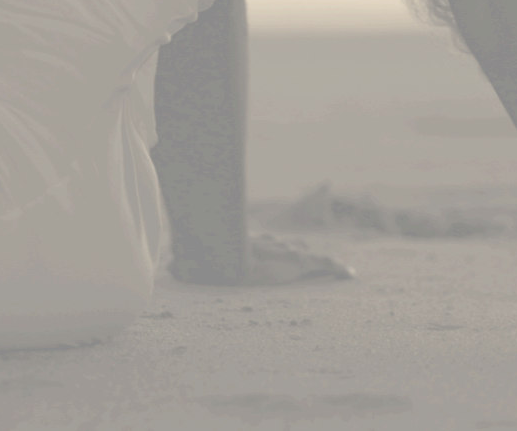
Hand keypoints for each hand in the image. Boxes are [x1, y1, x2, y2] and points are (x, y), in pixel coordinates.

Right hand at [167, 230, 356, 285]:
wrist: (223, 255)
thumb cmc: (207, 257)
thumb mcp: (192, 262)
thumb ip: (181, 264)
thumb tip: (166, 267)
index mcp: (246, 243)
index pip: (263, 242)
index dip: (271, 246)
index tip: (276, 248)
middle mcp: (268, 242)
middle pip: (288, 245)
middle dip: (298, 250)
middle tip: (308, 256)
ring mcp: (283, 251)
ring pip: (307, 254)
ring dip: (320, 262)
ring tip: (336, 268)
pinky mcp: (297, 263)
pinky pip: (323, 264)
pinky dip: (336, 268)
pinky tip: (349, 274)